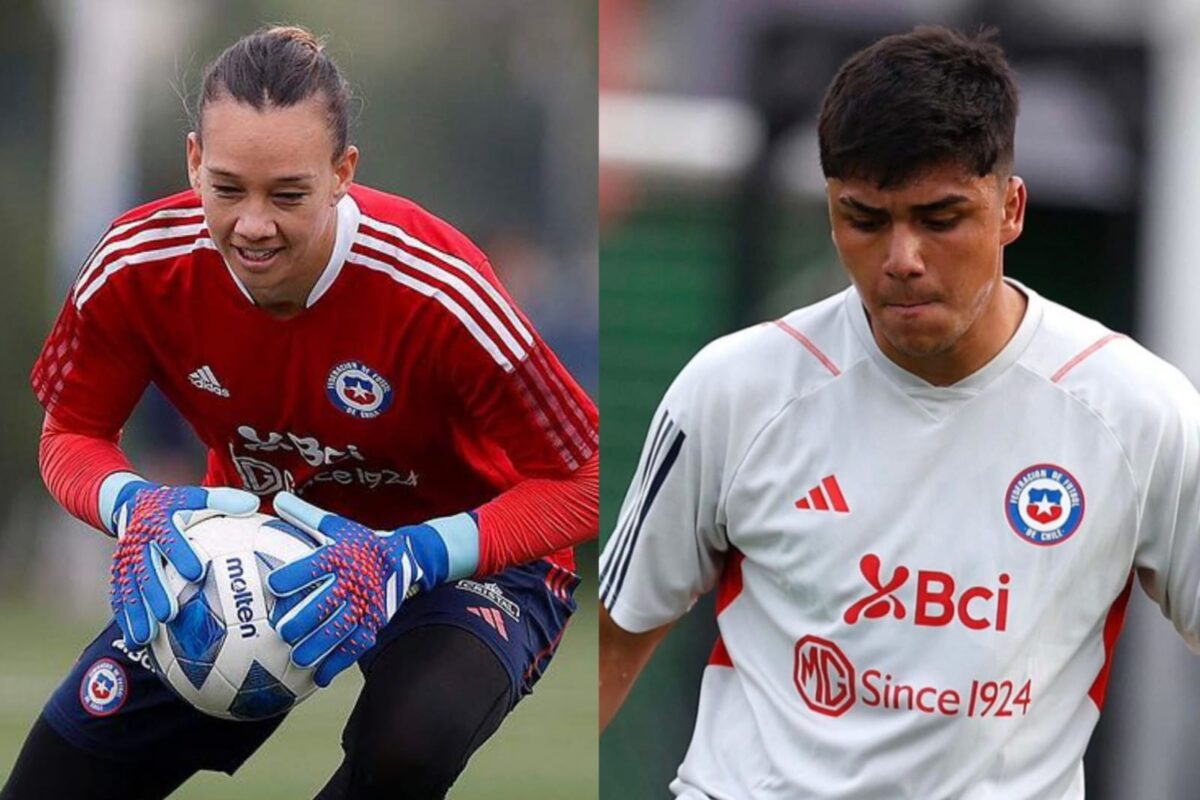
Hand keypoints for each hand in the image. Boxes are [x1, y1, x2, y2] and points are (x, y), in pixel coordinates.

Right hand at [108, 480, 258, 646]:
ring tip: (146, 637)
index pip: (170, 538)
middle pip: (145, 570)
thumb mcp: (195, 498)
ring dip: (137, 614)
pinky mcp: (119, 576)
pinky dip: (127, 620)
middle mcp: (139, 544)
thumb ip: (222, 501)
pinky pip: (120, 599)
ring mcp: (126, 562)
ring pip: (129, 590)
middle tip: (170, 614)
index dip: (181, 554)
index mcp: (160, 523)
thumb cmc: (175, 506)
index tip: (196, 572)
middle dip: (156, 592)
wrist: (131, 505)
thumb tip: (253, 505)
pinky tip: (136, 642)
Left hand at [266, 492, 449, 686]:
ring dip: (320, 645)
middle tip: (283, 631)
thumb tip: (275, 497)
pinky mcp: (374, 622)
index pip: (317, 565)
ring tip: (298, 659)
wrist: (405, 558)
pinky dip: (339, 662)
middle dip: (306, 618)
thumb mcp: (337, 526)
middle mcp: (355, 580)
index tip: (274, 585)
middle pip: (328, 602)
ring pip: (342, 628)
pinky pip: (356, 645)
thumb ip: (305, 516)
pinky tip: (320, 677)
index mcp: (342, 555)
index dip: (296, 575)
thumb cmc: (360, 542)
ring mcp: (367, 604)